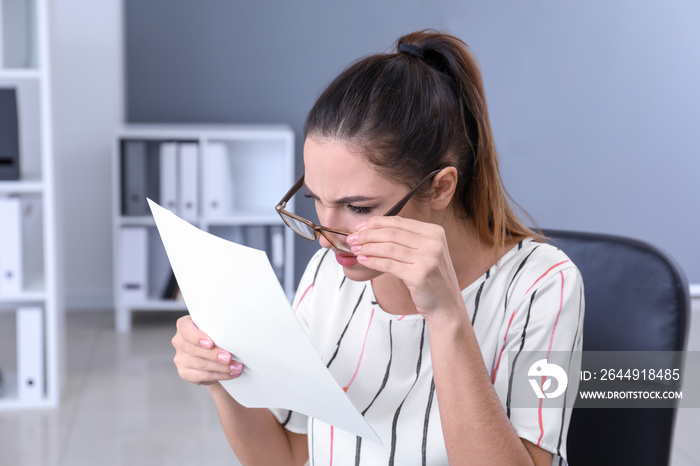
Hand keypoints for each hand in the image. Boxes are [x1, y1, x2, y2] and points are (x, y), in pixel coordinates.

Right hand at [171, 315, 242, 384]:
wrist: (212, 354)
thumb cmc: (215, 335)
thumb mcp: (215, 327)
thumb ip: (218, 328)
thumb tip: (234, 334)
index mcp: (184, 325)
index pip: (186, 329)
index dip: (197, 337)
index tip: (211, 343)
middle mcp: (179, 341)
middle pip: (194, 349)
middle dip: (214, 355)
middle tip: (229, 358)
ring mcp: (180, 358)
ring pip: (200, 364)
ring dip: (221, 367)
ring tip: (236, 367)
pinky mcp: (184, 372)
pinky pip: (202, 376)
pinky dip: (219, 375)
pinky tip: (230, 373)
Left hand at [347, 216, 465, 318]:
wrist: (446, 305)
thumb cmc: (430, 278)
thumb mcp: (424, 252)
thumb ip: (405, 239)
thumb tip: (370, 229)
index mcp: (434, 232)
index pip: (399, 222)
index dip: (376, 223)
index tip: (359, 226)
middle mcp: (433, 243)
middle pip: (392, 233)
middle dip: (367, 234)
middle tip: (351, 238)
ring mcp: (428, 259)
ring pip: (389, 248)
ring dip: (367, 247)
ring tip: (355, 249)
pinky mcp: (419, 275)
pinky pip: (389, 265)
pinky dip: (373, 261)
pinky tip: (363, 260)